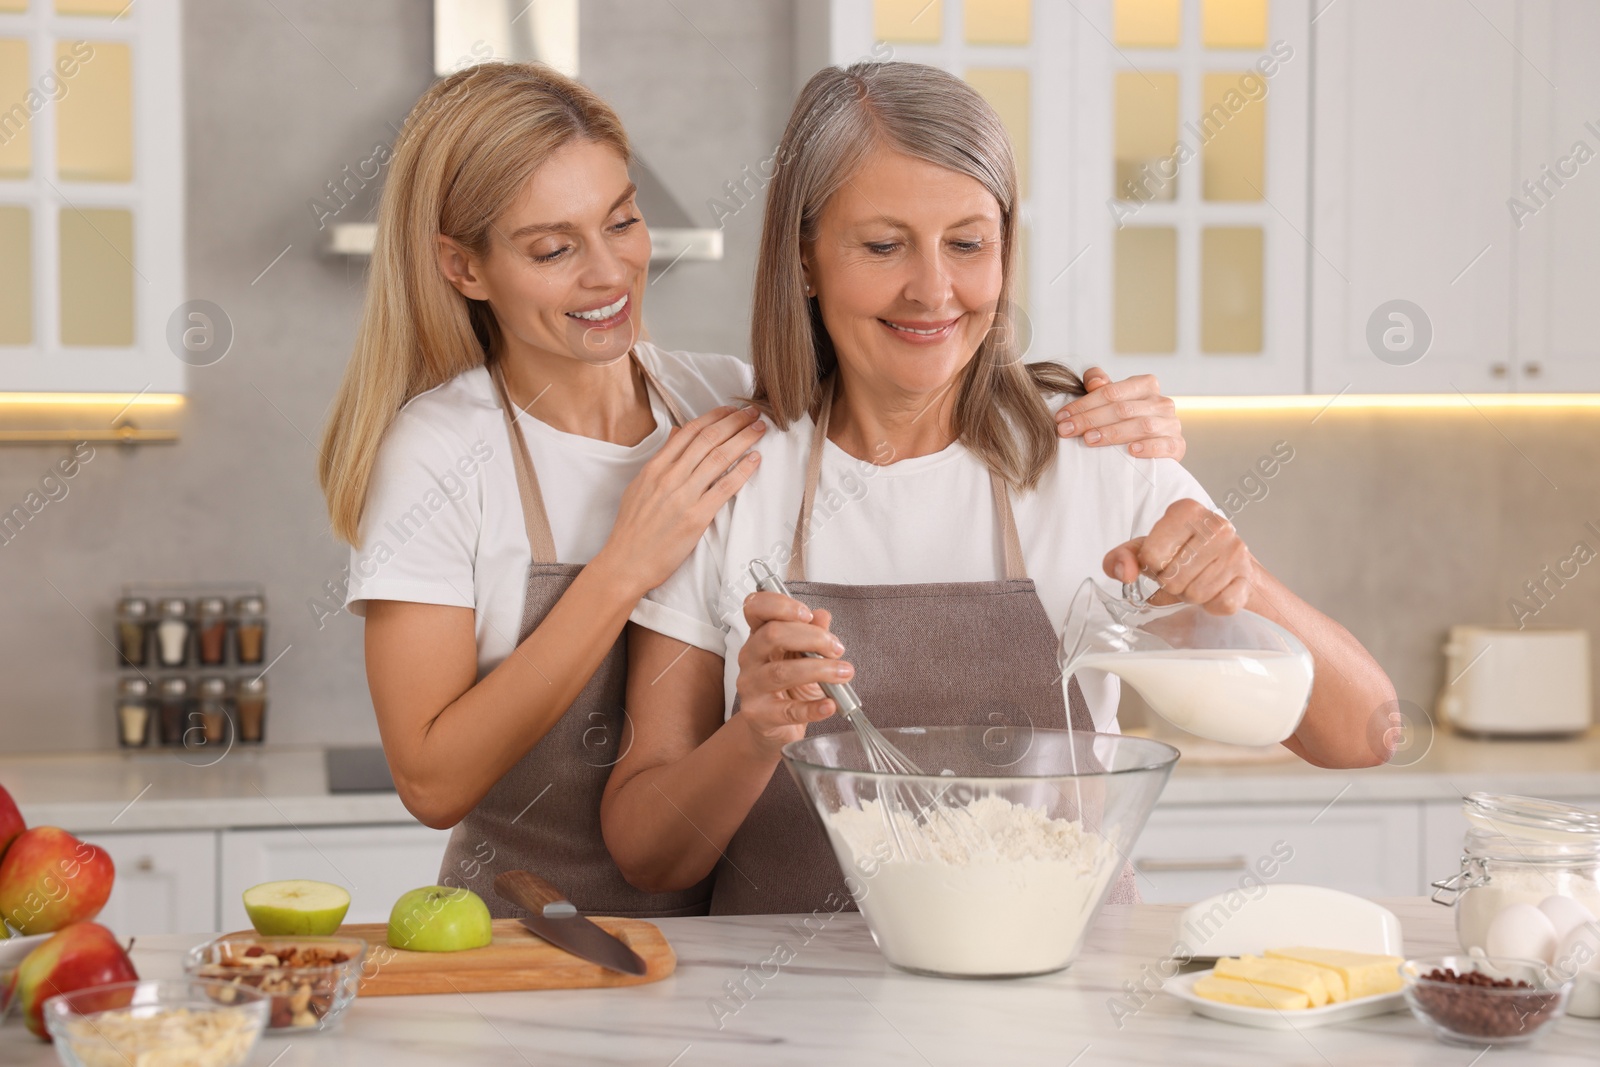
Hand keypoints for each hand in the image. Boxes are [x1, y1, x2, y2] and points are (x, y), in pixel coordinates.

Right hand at [595, 406, 764, 592]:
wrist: (626, 562)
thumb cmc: (632, 529)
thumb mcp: (639, 486)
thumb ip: (660, 459)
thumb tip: (676, 434)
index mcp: (655, 468)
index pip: (689, 432)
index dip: (714, 417)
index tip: (731, 410)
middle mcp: (669, 477)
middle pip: (708, 439)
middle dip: (734, 422)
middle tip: (753, 412)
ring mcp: (683, 496)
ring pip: (719, 458)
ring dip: (744, 439)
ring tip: (760, 428)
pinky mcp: (696, 517)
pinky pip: (725, 488)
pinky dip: (743, 470)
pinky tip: (755, 459)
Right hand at [734, 591, 849, 754]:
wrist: (777, 728)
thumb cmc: (791, 687)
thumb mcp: (805, 655)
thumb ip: (814, 633)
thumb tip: (822, 615)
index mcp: (759, 635)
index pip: (755, 607)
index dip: (779, 605)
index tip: (807, 613)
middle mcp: (750, 657)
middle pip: (772, 635)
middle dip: (812, 637)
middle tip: (836, 648)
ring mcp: (751, 687)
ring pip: (780, 672)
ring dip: (819, 670)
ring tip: (843, 673)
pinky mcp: (759, 715)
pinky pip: (788, 710)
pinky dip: (813, 707)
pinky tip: (830, 704)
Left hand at [1056, 369, 1185, 458]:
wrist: (1154, 446)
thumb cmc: (1127, 420)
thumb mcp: (1112, 401)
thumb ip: (1101, 387)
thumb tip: (1093, 380)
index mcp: (1145, 385)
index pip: (1111, 391)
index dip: (1084, 404)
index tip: (1061, 417)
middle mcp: (1161, 402)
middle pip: (1122, 409)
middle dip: (1090, 419)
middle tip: (1067, 430)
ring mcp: (1172, 423)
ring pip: (1141, 425)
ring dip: (1112, 433)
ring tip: (1089, 440)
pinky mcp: (1177, 445)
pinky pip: (1165, 445)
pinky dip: (1148, 447)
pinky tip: (1131, 451)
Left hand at [1103, 499, 1252, 614]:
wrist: (1227, 563)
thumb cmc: (1182, 554)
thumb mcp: (1145, 550)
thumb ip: (1121, 557)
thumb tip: (1123, 572)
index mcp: (1185, 511)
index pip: (1152, 556)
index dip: (1153, 567)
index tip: (1165, 561)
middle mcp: (1216, 525)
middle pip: (1173, 578)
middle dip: (1172, 584)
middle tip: (1182, 574)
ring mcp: (1236, 551)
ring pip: (1195, 594)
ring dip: (1191, 595)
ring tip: (1197, 580)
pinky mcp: (1248, 576)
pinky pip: (1220, 604)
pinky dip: (1212, 605)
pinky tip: (1215, 590)